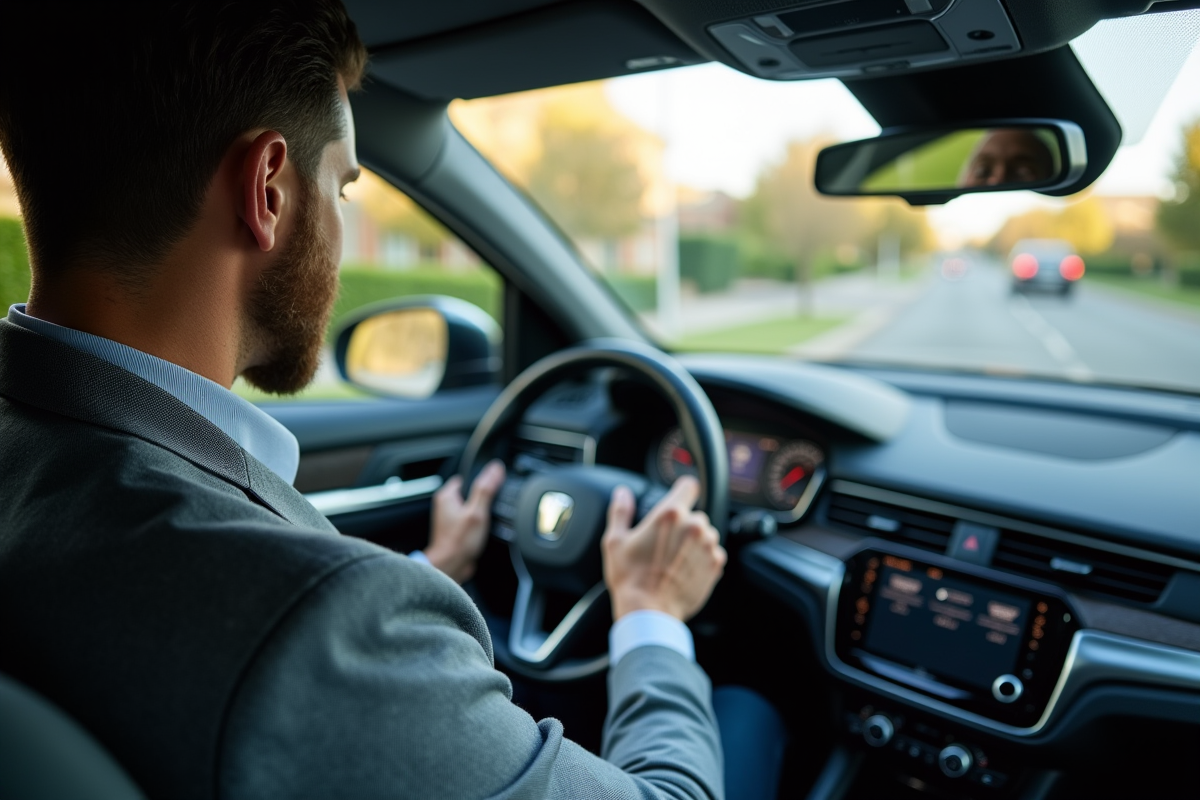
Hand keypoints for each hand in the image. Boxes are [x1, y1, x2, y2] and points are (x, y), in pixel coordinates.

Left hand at [424, 460, 505, 583]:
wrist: (451, 567)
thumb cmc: (458, 542)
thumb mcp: (477, 512)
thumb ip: (486, 489)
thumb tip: (495, 469)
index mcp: (447, 496)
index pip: (469, 478)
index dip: (483, 482)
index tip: (494, 488)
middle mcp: (446, 505)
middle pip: (472, 493)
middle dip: (484, 500)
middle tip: (489, 509)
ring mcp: (451, 518)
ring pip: (473, 508)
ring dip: (482, 514)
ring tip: (485, 522)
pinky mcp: (456, 530)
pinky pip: (471, 520)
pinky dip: (479, 524)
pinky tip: (483, 531)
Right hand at [601, 476, 726, 621]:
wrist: (649, 612)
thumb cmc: (630, 578)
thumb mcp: (615, 541)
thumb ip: (620, 511)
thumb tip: (622, 494)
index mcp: (670, 515)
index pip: (689, 485)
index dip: (682, 491)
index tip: (677, 498)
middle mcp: (694, 526)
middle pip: (695, 514)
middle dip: (683, 524)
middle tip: (664, 542)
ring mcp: (708, 546)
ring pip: (706, 534)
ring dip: (694, 541)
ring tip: (673, 559)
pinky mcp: (715, 566)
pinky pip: (713, 553)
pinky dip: (702, 559)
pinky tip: (683, 570)